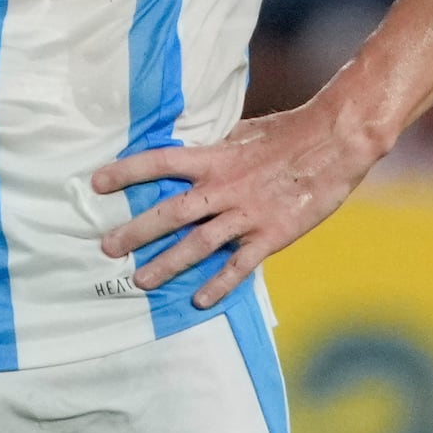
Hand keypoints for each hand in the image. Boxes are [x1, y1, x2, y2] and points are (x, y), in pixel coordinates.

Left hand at [92, 97, 389, 309]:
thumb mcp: (244, 133)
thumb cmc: (289, 133)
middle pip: (170, 212)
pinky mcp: (271, 235)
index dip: (127, 172)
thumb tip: (189, 152)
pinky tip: (199, 300)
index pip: (161, 162)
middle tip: (105, 247)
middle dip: (135, 231)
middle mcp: (224, 188)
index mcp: (215, 158)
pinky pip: (239, 265)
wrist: (335, 142)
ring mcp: (247, 214)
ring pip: (197, 244)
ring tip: (140, 279)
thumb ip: (215, 148)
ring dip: (166, 264)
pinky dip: (219, 284)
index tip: (96, 182)